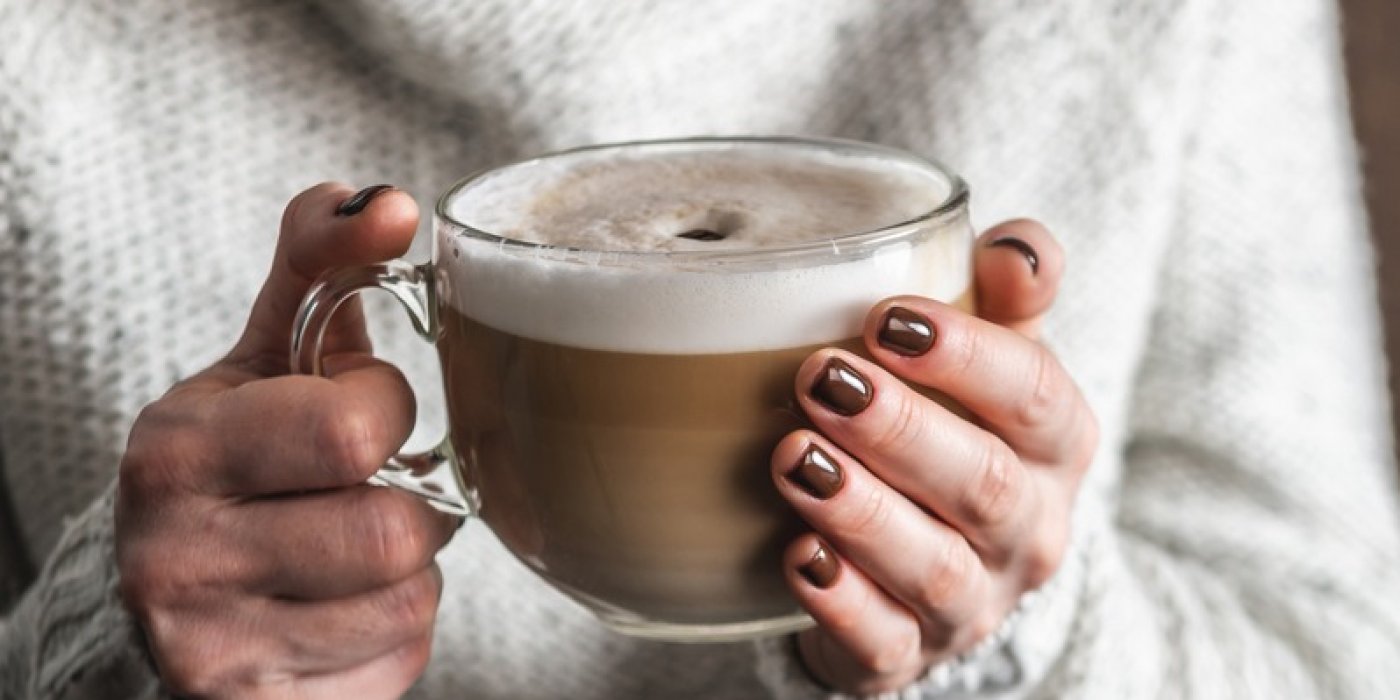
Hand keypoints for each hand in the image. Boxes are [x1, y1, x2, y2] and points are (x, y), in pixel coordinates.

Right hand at [116, 183, 457, 698]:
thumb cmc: (230, 468)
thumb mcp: (259, 364)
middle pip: (396, 529)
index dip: (387, 414)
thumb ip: (319, 271)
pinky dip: (389, 631)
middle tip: (362, 488)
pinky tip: (335, 607)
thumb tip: (390, 202)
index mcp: (178, 452)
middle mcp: (181, 559)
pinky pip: (397, 661)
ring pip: (409, 599)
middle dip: (405, 498)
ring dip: (403, 567)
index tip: (357, 414)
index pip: (355, 428)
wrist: (149, 606)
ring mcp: (216, 650)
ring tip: (346, 548)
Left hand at [773, 220, 1095, 694]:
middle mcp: (1028, 529)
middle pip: (985, 485)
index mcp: (1056, 445)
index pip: (1037, 398)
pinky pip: (883, 641)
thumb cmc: (962, 435)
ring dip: (862, 512)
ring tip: (795, 459)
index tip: (885, 317)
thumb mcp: (993, 362)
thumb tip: (1013, 242)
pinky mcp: (908, 653)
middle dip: (901, 430)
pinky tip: (797, 557)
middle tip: (820, 379)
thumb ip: (1005, 298)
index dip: (968, 356)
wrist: (945, 570)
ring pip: (933, 568)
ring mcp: (972, 602)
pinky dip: (840, 603)